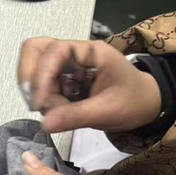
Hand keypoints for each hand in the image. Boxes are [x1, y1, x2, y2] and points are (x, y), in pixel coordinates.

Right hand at [18, 37, 160, 134]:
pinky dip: (44, 101)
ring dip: (37, 93)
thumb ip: (76, 116)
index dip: (40, 76)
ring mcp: (66, 66)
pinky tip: (59, 113)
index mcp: (90, 52)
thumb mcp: (108, 110)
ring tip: (55, 112)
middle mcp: (74, 53)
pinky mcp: (63, 80)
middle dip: (30, 78)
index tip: (39, 104)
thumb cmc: (133, 102)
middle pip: (35, 50)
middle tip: (37, 104)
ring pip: (35, 69)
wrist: (145, 105)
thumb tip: (45, 124)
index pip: (53, 51)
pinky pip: (42, 86)